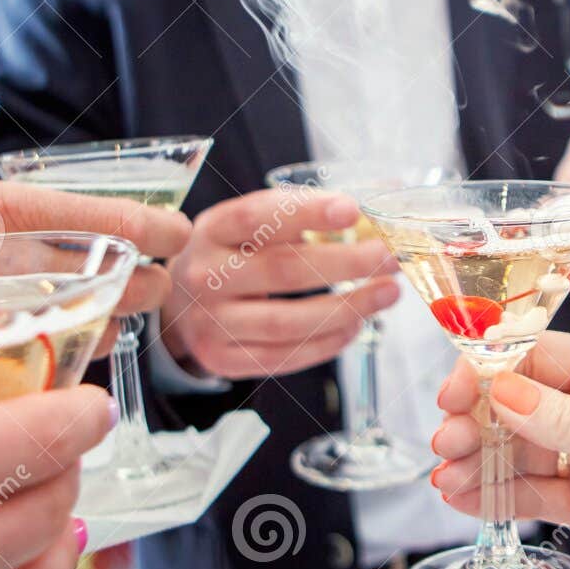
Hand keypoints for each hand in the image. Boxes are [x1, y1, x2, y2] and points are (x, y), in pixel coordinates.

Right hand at [161, 189, 399, 378]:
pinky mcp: (222, 358)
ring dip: (347, 309)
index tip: (353, 210)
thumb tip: (365, 215)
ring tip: (386, 295)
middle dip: (346, 263)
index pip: (258, 216)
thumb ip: (293, 217)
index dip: (306, 213)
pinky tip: (355, 326)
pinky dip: (327, 343)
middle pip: (283, 270)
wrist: (179, 307)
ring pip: (288, 321)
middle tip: (390, 258)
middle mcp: (206, 275)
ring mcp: (210, 322)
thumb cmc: (230, 258)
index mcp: (212, 230)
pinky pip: (284, 356)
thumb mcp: (244, 227)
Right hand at [427, 331, 569, 568]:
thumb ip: (566, 421)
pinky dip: (501, 497)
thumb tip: (500, 391)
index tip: (455, 393)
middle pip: (523, 406)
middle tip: (446, 443)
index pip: (541, 358)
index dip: (492, 370)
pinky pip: (540, 497)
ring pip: (525, 454)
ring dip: (483, 461)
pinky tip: (466, 498)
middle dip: (479, 421)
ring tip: (446, 476)